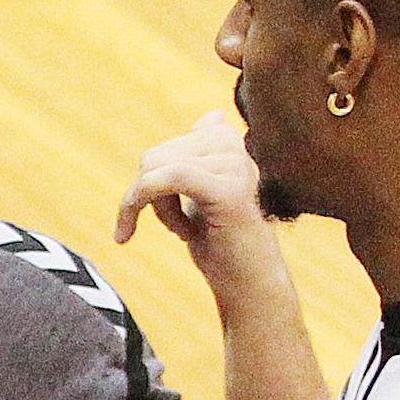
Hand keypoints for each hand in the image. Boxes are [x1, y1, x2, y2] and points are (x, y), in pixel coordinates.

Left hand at [117, 110, 285, 288]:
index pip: (160, 152)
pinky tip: (176, 234)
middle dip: (149, 200)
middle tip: (179, 229)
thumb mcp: (204, 193)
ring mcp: (234, 164)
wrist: (249, 282)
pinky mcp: (229, 189)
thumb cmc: (223, 242)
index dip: (150, 188)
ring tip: (187, 232)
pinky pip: (169, 179)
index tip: (167, 217)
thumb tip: (211, 117)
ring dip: (158, 211)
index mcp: (226, 139)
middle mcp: (233, 144)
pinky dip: (150, 204)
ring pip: (156, 170)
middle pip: (153, 158)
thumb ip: (200, 157)